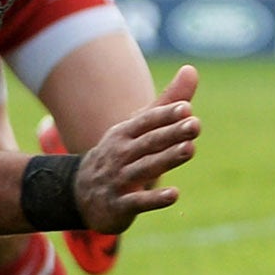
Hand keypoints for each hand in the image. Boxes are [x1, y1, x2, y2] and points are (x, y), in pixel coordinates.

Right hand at [73, 64, 200, 232]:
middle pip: (149, 142)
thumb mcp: (138, 129)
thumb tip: (192, 69)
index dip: (165, 114)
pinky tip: (174, 195)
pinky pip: (138, 201)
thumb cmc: (119, 155)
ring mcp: (119, 180)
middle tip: (195, 125)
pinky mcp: (119, 205)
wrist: (79, 193)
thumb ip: (167, 104)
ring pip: (146, 168)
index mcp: (125, 133)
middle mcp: (120, 154)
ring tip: (190, 149)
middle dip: (172, 133)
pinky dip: (154, 198)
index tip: (187, 108)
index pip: (147, 121)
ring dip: (167, 159)